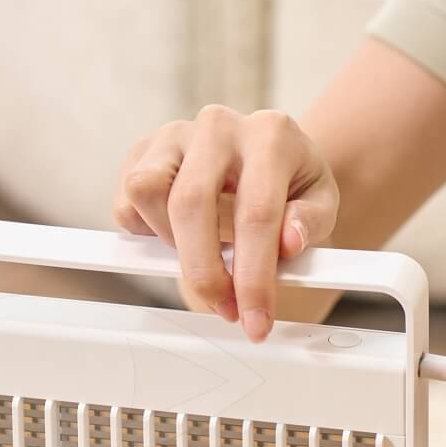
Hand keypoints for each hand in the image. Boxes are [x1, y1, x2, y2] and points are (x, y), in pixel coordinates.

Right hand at [112, 105, 338, 341]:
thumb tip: (287, 243)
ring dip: (168, 242)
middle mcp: (218, 126)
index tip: (255, 320)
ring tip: (201, 258)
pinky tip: (177, 238)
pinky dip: (144, 234)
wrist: (262, 158)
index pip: (256, 213)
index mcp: (269, 134)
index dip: (253, 277)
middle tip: (223, 307)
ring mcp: (174, 135)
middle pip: (190, 204)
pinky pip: (126, 204)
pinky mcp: (142, 152)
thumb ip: (311, 222)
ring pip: (146, 193)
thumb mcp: (320, 203)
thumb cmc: (289, 185)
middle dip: (203, 272)